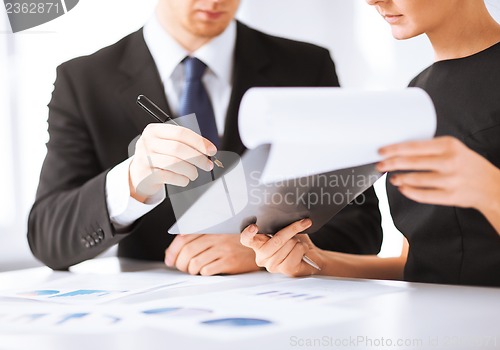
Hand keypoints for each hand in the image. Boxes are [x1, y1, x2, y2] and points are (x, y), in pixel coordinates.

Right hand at [129, 124, 216, 201]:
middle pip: (179, 148)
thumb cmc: (158, 157)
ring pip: (175, 163)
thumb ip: (184, 143)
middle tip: (208, 165)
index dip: (199, 142)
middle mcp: (147, 142)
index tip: (211, 150)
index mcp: (154, 130)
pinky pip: (170, 176)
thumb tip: (208, 149)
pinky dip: (182, 179)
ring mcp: (144, 158)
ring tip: (194, 174)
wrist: (139, 175)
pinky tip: (184, 179)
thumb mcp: (166, 144)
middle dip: (198, 157)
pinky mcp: (146, 174)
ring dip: (191, 170)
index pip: (181, 132)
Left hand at [164, 234, 259, 275]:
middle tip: (182, 267)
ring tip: (195, 271)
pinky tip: (207, 272)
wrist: (261, 246)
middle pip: (187, 251)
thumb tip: (172, 253)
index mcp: (211, 228)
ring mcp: (223, 249)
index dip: (173, 250)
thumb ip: (197, 240)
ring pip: (195, 262)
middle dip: (180, 263)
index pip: (184, 237)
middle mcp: (216, 236)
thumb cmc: (237, 242)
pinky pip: (207, 270)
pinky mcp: (230, 261)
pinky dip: (203, 274)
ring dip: (191, 270)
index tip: (170, 259)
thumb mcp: (218, 235)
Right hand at [240, 219, 323, 276]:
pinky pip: (296, 251)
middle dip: (292, 230)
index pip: (246, 240)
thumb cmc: (294, 242)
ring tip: (297, 245)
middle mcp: (261, 257)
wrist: (310, 257)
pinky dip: (303, 247)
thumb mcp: (283, 230)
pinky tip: (302, 252)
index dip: (248, 233)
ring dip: (298, 241)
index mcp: (257, 244)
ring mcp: (273, 265)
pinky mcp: (285, 270)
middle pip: (276, 240)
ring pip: (289, 244)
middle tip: (303, 222)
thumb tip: (284, 216)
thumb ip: (278, 225)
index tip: (254, 227)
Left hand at [377, 136, 499, 210]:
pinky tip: (403, 188)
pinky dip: (409, 191)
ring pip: (415, 179)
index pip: (414, 146)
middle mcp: (450, 161)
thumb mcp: (454, 149)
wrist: (492, 186)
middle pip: (411, 161)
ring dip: (399, 178)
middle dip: (391, 163)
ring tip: (393, 177)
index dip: (394, 149)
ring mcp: (450, 180)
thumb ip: (431, 149)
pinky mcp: (450, 196)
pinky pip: (423, 195)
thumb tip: (400, 151)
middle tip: (380, 164)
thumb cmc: (468, 165)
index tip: (381, 151)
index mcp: (449, 145)